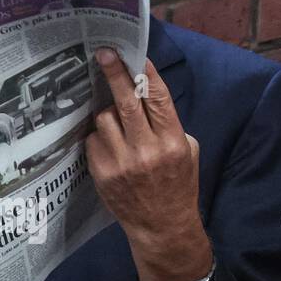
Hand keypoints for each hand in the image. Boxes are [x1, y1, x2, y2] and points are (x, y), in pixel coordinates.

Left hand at [85, 48, 213, 280]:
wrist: (162, 227)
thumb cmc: (178, 185)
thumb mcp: (188, 152)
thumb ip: (169, 124)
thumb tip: (146, 93)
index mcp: (173, 141)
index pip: (157, 98)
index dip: (145, 73)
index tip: (134, 55)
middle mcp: (147, 150)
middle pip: (126, 101)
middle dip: (115, 73)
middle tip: (104, 54)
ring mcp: (122, 163)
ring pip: (105, 118)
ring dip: (108, 113)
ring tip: (116, 121)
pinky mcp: (103, 174)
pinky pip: (93, 140)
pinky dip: (99, 137)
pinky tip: (109, 144)